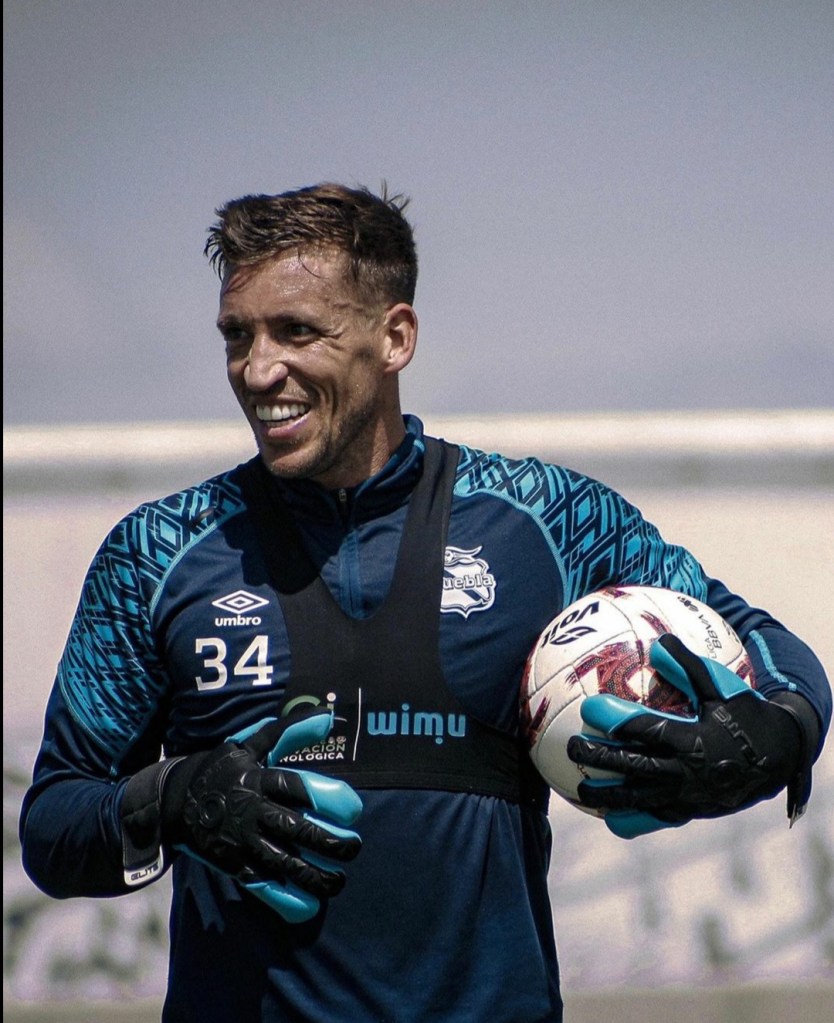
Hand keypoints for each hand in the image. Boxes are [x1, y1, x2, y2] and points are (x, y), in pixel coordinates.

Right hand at [162, 708, 361, 919]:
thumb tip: (327, 717)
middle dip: (330, 842)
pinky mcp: (234, 865)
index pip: (298, 788)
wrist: (173, 802)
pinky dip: (286, 897)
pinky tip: (310, 905)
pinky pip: (263, 885)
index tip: (354, 810)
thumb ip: (289, 732)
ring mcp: (242, 841)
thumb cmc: (222, 770)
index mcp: (259, 780)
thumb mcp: (252, 745)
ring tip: (340, 879)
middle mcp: (253, 812)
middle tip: (354, 847)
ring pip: (284, 863)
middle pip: (297, 830)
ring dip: (316, 875)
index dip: (329, 798)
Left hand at [567, 634, 804, 837]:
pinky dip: (630, 820)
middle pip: (630, 766)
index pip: (643, 729)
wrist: (779, 759)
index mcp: (691, 739)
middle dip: (596, 757)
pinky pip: (654, 820)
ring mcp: (685, 797)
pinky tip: (609, 816)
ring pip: (637, 800)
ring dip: (605, 795)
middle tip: (571, 745)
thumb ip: (688, 666)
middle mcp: (685, 772)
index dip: (614, 718)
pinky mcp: (688, 812)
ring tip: (578, 789)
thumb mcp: (722, 687)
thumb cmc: (746, 715)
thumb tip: (659, 642)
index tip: (589, 707)